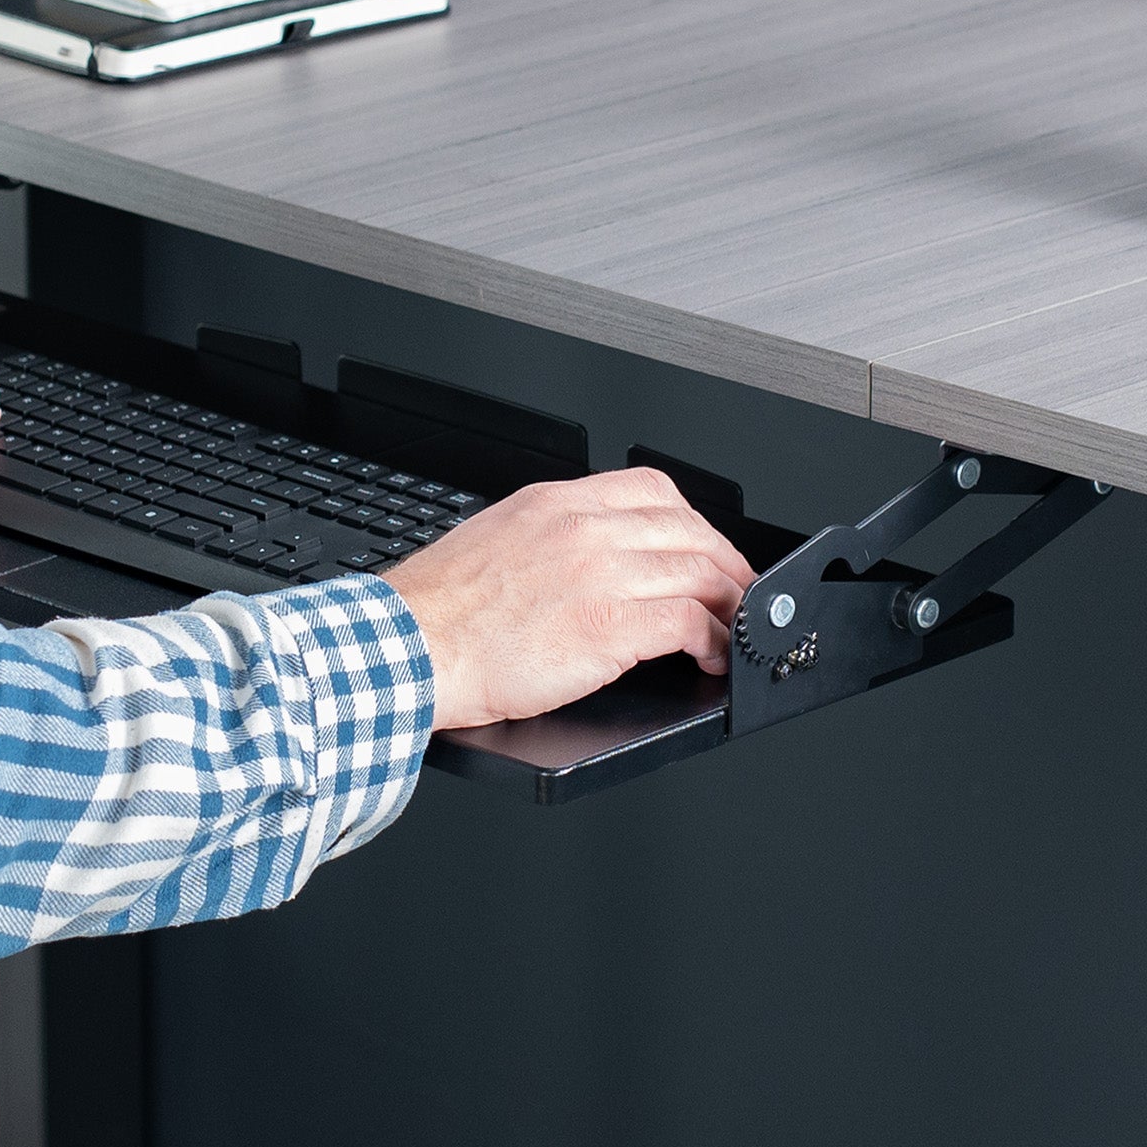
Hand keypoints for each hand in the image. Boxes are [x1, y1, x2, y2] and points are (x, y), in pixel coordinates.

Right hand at [384, 469, 755, 730]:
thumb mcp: (496, 542)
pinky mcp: (608, 625)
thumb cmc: (438, 611)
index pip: (651, 489)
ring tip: (733, 628)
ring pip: (699, 571)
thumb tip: (591, 562)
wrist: (407, 645)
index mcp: (554, 504)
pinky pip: (689, 621)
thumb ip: (549, 540)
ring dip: (728, 604)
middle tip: (738, 591)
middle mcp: (582, 528)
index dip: (695, 522)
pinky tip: (711, 656)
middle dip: (725, 563)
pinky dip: (714, 639)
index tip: (706, 547)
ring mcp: (598, 573)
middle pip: (688, 530)